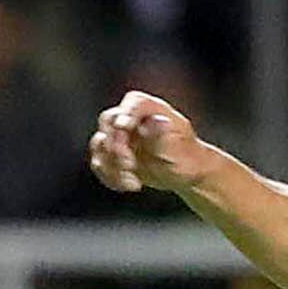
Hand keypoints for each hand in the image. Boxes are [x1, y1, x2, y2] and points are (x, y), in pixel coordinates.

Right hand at [89, 90, 220, 195]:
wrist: (185, 174)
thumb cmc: (188, 157)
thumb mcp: (181, 148)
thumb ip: (165, 135)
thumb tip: (157, 120)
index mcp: (152, 109)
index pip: (134, 103)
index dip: (125, 113)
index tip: (123, 127)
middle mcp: (132, 118)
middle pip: (109, 121)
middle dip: (115, 145)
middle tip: (129, 165)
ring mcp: (120, 135)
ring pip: (100, 144)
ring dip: (112, 165)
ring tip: (133, 183)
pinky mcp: (113, 154)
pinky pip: (100, 162)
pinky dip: (109, 176)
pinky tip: (127, 185)